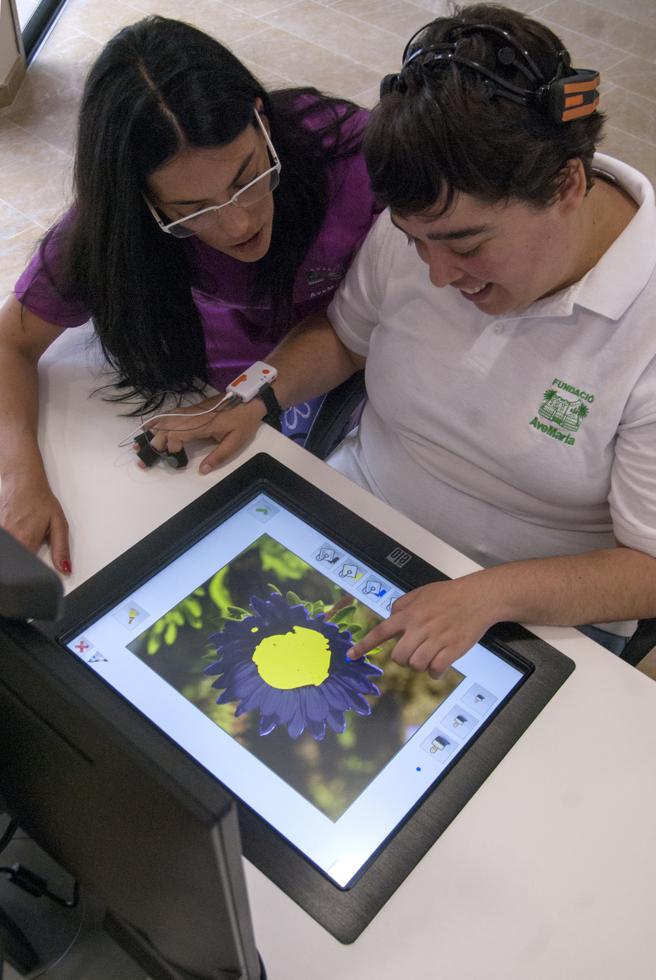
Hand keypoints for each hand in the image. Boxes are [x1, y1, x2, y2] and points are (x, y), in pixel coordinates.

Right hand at [0, 473, 70, 573]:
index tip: (37, 563)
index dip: (33, 570)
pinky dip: (11, 541)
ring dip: (18, 547)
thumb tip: (65, 569)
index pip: (27, 569)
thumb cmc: (40, 500)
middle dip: (25, 558)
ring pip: (9, 552)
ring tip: (24, 531)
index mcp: (26, 540)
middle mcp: (10, 539)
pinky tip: (17, 529)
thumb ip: (61, 549)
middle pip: (16, 561)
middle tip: (31, 540)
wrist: (23, 483)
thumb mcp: (59, 524)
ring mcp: (1, 534)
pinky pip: (5, 544)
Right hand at [139, 396, 264, 473]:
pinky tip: (149, 427)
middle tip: (144, 459)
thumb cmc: (243, 422)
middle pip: (167, 428)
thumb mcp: (235, 442)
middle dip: (154, 443)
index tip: (174, 458)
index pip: (178, 434)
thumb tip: (202, 471)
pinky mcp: (190, 409)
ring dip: (151, 433)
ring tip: (139, 444)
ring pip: (165, 420)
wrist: (248, 400)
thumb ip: (219, 456)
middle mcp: (191, 416)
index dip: (171, 446)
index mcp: (202, 424)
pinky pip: (170, 414)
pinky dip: (157, 421)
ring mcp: (189, 411)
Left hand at [348, 575, 498, 676]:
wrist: (478, 598)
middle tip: (413, 651)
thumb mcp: (421, 592)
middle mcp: (419, 628)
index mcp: (409, 614)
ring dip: (420, 664)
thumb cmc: (450, 594)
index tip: (351, 656)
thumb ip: (402, 605)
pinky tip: (439, 664)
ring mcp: (436, 640)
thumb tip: (390, 618)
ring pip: (416, 665)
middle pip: (398, 657)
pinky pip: (435, 670)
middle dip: (403, 658)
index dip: (364, 646)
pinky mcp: (452, 650)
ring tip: (429, 655)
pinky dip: (435, 672)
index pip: (380, 632)